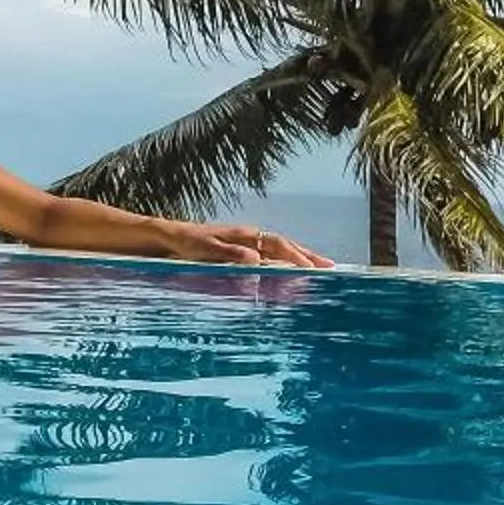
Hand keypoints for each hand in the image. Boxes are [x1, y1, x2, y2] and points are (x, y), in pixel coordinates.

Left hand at [164, 220, 332, 268]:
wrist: (173, 236)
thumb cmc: (189, 243)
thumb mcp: (207, 249)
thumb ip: (230, 253)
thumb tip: (256, 259)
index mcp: (246, 235)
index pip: (278, 245)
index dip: (296, 257)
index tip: (311, 269)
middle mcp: (251, 235)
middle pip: (286, 244)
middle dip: (308, 255)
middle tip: (330, 267)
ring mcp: (248, 240)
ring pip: (281, 247)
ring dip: (301, 256)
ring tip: (319, 266)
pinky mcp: (243, 247)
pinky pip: (271, 252)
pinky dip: (286, 258)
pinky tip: (291, 268)